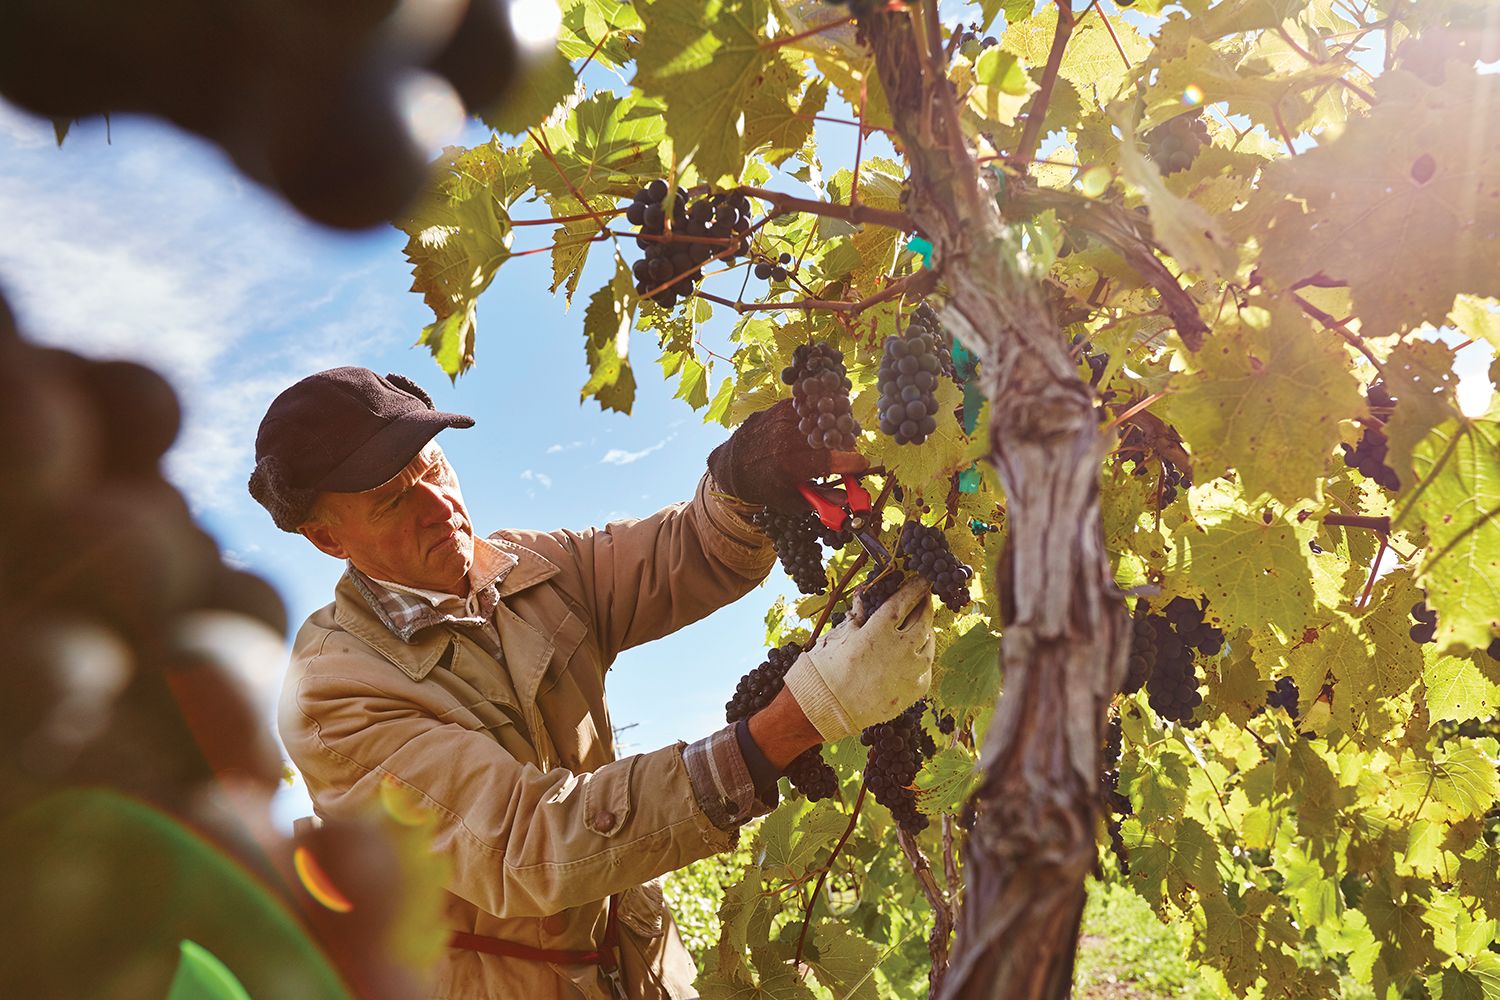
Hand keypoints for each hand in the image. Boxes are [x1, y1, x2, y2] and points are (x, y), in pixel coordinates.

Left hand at [706, 399, 864, 512]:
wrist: (733, 463)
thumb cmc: (764, 485)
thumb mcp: (790, 500)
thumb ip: (820, 500)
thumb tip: (845, 498)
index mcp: (791, 464)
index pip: (833, 459)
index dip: (853, 462)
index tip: (861, 464)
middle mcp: (788, 438)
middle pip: (832, 436)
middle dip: (844, 445)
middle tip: (846, 453)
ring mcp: (784, 418)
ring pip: (822, 418)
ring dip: (832, 428)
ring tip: (833, 440)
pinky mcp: (782, 407)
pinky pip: (810, 409)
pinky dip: (818, 418)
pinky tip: (818, 428)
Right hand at [782, 577, 934, 741]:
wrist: (826, 710)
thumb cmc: (825, 669)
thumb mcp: (838, 636)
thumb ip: (857, 614)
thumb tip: (862, 594)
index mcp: (879, 631)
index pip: (904, 600)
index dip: (915, 588)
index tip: (921, 580)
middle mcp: (900, 649)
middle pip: (923, 618)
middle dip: (926, 604)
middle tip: (925, 597)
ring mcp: (911, 671)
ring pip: (930, 643)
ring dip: (927, 630)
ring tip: (921, 625)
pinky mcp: (914, 691)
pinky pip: (926, 667)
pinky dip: (922, 657)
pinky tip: (916, 653)